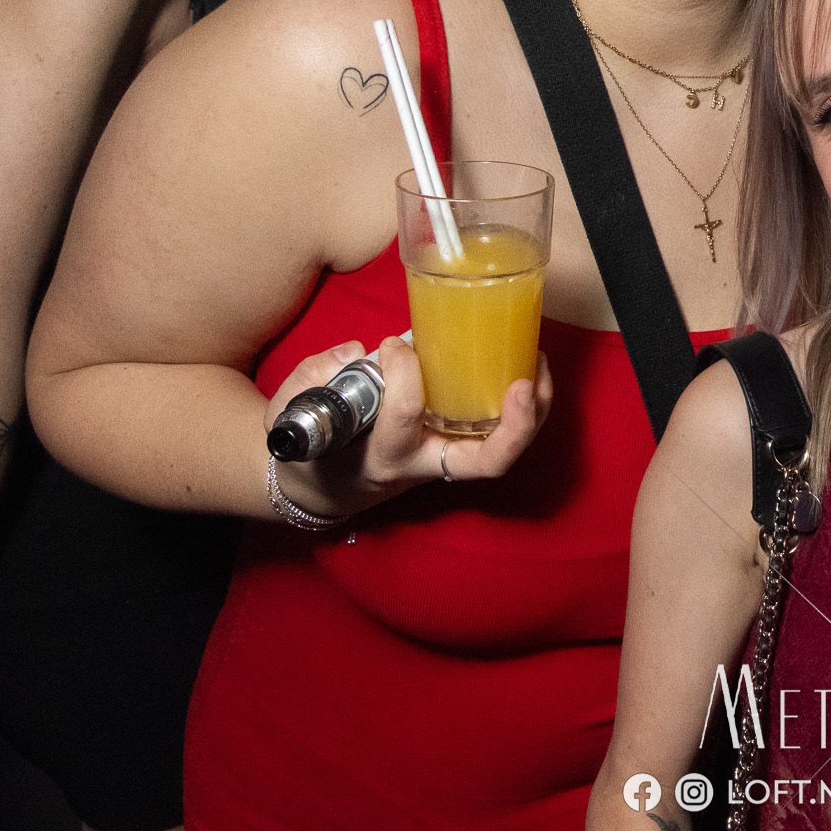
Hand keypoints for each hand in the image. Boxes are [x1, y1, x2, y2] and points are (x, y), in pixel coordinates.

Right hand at [266, 337, 553, 521]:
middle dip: (514, 425)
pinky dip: (522, 407)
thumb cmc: (312, 446)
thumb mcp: (292, 413)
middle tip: (523, 382)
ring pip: (503, 451)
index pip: (403, 417)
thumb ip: (315, 378)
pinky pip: (499, 435)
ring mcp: (445, 461)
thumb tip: (357, 351)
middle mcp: (423, 465)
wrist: (319, 485)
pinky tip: (526, 366)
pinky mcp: (455, 448)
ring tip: (538, 362)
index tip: (391, 345)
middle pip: (485, 461)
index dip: (404, 375)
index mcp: (381, 457)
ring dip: (532, 412)